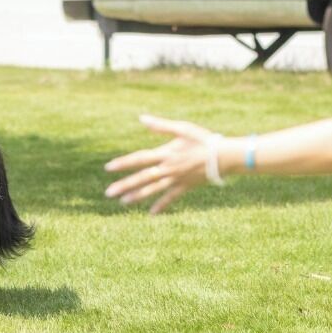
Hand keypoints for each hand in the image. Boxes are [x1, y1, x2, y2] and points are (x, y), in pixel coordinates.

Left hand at [104, 114, 220, 213]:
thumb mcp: (182, 128)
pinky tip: (151, 214)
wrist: (223, 157)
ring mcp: (176, 179)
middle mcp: (168, 169)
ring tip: (122, 202)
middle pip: (142, 178)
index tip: (109, 168)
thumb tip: (141, 118)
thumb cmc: (202, 139)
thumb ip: (161, 125)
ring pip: (153, 190)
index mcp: (165, 154)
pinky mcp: (185, 187)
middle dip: (125, 185)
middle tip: (108, 193)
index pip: (139, 159)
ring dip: (137, 196)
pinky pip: (171, 198)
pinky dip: (161, 205)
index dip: (123, 163)